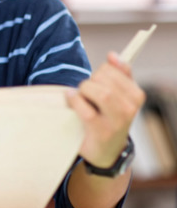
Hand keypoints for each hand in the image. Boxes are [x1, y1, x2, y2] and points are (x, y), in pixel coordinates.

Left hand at [66, 52, 145, 167]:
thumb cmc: (108, 118)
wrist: (105, 151)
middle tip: (86, 92)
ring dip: (83, 91)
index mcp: (136, 95)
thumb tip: (113, 55)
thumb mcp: (117, 96)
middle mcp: (131, 108)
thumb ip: (118, 75)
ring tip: (80, 97)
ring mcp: (118, 121)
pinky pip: (86, 110)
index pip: (113, 69)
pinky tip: (71, 100)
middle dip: (89, 81)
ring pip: (99, 92)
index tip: (96, 81)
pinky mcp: (101, 131)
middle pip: (104, 79)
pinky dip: (75, 102)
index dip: (99, 72)